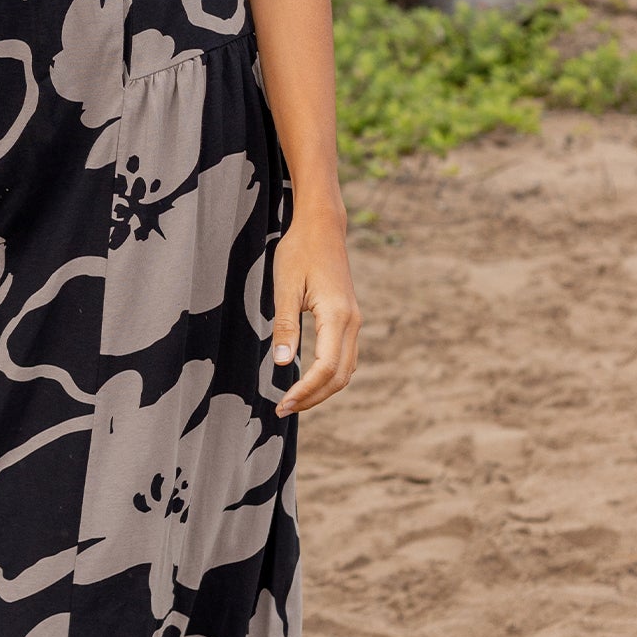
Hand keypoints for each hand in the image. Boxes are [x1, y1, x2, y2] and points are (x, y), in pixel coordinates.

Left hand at [270, 202, 359, 416]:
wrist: (322, 227)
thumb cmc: (299, 252)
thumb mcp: (285, 287)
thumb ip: (285, 326)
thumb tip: (283, 363)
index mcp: (337, 315)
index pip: (325, 367)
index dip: (305, 391)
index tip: (282, 404)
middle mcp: (352, 322)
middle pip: (339, 376)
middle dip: (313, 398)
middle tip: (283, 409)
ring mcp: (354, 321)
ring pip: (345, 369)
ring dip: (322, 390)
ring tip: (293, 400)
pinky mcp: (349, 318)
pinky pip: (344, 357)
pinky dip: (329, 376)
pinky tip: (307, 380)